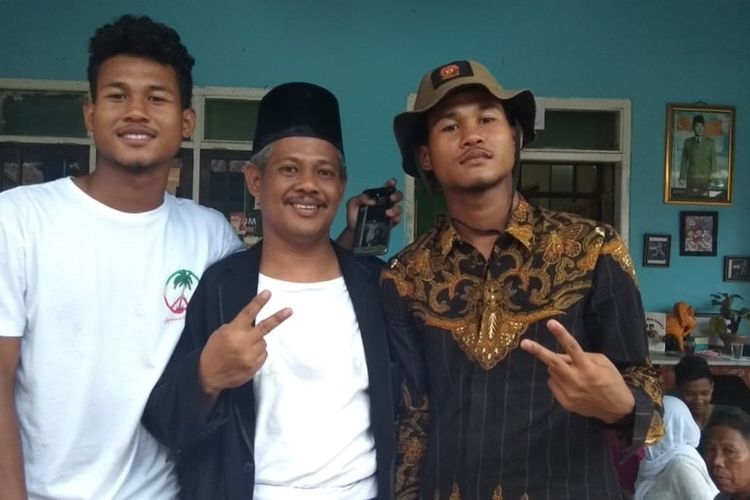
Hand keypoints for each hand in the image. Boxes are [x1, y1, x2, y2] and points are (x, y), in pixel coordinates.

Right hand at [198, 290, 291, 398]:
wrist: (209, 375)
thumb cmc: (214, 351)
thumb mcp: (221, 334)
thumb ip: (237, 327)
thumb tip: (253, 323)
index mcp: (233, 331)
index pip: (248, 313)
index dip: (258, 302)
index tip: (268, 293)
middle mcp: (243, 342)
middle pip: (265, 327)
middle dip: (278, 318)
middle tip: (289, 310)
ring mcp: (250, 356)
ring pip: (263, 343)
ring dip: (257, 343)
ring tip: (244, 349)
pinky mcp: (254, 367)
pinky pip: (263, 355)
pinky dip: (257, 354)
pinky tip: (246, 357)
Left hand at [337, 178, 402, 249]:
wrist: (354, 231)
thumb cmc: (354, 216)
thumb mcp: (352, 204)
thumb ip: (359, 198)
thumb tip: (371, 200)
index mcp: (377, 197)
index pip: (386, 188)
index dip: (391, 184)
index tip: (391, 183)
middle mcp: (385, 204)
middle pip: (397, 196)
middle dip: (396, 195)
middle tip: (391, 198)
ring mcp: (389, 213)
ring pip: (398, 208)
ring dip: (395, 209)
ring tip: (388, 212)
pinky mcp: (390, 222)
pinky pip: (397, 219)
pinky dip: (395, 218)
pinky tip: (389, 218)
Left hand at [520, 319, 634, 423]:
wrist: (616, 410)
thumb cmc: (612, 381)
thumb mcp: (603, 363)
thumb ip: (582, 356)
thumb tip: (561, 353)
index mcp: (588, 368)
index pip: (572, 347)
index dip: (561, 334)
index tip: (550, 323)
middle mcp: (577, 380)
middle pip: (553, 362)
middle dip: (538, 351)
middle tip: (524, 343)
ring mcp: (570, 393)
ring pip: (552, 372)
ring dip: (557, 367)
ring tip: (572, 372)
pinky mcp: (565, 402)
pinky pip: (553, 384)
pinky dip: (558, 380)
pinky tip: (572, 384)